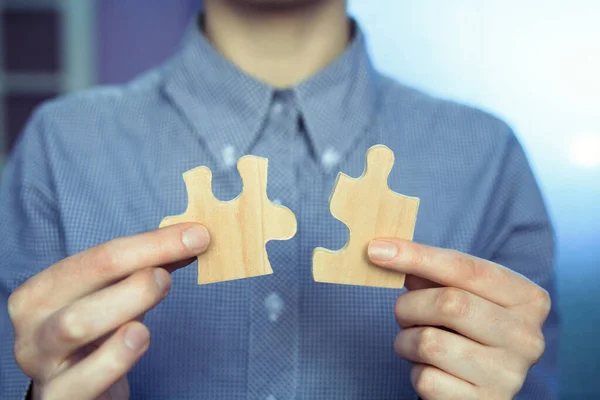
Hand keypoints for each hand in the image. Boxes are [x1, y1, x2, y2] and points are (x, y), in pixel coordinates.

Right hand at [8, 223, 209, 399]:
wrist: (72, 392)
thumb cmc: (96, 337)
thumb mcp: (118, 298)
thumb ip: (151, 269)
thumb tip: (194, 239)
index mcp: (45, 289)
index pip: (99, 257)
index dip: (152, 243)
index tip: (197, 235)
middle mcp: (34, 322)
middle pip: (82, 281)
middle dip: (137, 271)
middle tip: (173, 274)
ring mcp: (41, 362)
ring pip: (76, 325)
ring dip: (126, 303)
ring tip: (160, 294)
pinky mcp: (59, 398)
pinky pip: (83, 379)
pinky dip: (115, 357)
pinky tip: (139, 338)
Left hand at [368, 239, 550, 399]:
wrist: (476, 383)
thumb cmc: (462, 326)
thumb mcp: (456, 291)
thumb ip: (426, 269)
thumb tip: (383, 250)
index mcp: (528, 299)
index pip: (466, 268)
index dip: (417, 256)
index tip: (377, 249)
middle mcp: (528, 338)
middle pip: (450, 304)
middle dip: (410, 305)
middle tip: (403, 311)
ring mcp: (509, 376)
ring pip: (430, 343)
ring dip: (406, 340)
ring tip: (417, 342)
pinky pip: (425, 379)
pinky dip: (415, 371)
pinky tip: (431, 369)